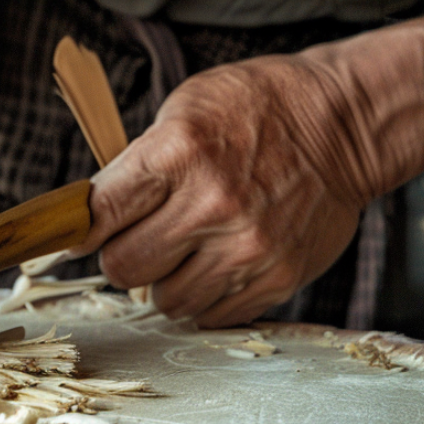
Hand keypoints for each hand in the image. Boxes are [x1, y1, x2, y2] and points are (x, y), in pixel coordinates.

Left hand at [75, 55, 375, 325]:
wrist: (343, 124)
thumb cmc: (258, 109)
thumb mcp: (186, 109)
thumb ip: (139, 162)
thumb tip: (93, 217)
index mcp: (181, 152)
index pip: (102, 213)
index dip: (81, 229)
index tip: (80, 235)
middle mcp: (213, 204)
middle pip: (125, 267)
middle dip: (123, 256)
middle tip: (141, 239)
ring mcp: (248, 247)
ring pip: (166, 301)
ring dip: (165, 282)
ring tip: (186, 251)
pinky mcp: (278, 278)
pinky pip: (213, 314)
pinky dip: (205, 297)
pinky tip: (217, 264)